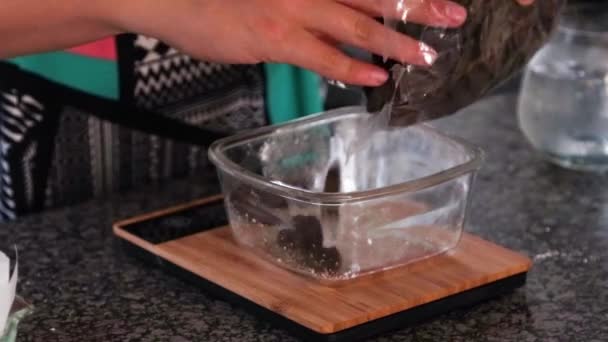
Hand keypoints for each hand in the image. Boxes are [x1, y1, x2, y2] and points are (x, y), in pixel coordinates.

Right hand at [111, 0, 535, 86]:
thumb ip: (305, 2)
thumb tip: (332, 17)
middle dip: (418, 7)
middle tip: (454, 17)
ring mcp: (292, 7)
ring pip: (357, 24)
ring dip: (396, 40)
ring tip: (428, 55)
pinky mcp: (275, 37)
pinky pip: (323, 55)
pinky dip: (351, 67)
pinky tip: (376, 77)